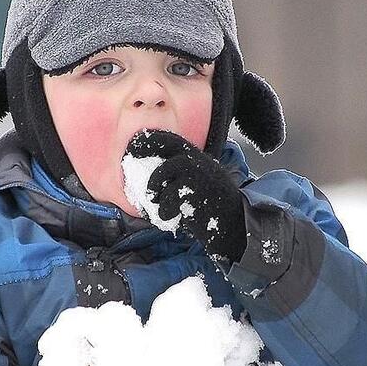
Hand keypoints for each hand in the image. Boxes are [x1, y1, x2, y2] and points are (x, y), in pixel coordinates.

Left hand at [125, 131, 246, 262]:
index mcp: (197, 159)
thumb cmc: (211, 210)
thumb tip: (149, 183)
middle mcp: (199, 162)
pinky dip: (165, 208)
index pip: (172, 140)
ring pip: (167, 168)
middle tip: (131, 155)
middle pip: (168, 142)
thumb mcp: (196, 186)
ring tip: (154, 199)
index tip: (134, 145)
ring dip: (154, 185)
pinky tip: (169, 217)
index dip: (151, 139)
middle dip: (146, 146)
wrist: (236, 226)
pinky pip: (171, 195)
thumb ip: (178, 179)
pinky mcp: (199, 192)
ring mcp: (200, 175)